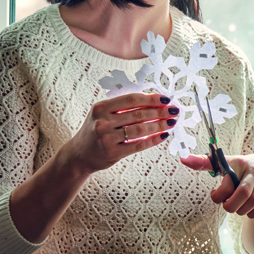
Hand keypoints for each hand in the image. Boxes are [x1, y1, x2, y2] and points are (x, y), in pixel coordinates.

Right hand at [62, 93, 177, 174]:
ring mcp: (107, 138)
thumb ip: (123, 107)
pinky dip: (154, 139)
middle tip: (175, 110)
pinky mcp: (113, 153)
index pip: (132, 99)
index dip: (152, 99)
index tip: (167, 99)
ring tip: (171, 122)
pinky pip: (139, 144)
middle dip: (160, 111)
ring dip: (160, 125)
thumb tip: (154, 100)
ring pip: (140, 129)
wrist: (79, 155)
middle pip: (139, 114)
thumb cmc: (96, 130)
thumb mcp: (103, 114)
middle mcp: (102, 122)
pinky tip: (164, 135)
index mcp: (101, 107)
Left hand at [180, 153, 253, 218]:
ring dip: (241, 210)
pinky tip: (247, 211)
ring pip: (253, 201)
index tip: (212, 192)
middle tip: (226, 206)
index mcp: (239, 162)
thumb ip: (205, 162)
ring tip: (236, 208)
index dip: (217, 193)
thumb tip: (183, 159)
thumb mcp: (226, 163)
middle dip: (231, 205)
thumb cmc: (241, 168)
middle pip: (243, 193)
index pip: (226, 178)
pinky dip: (253, 214)